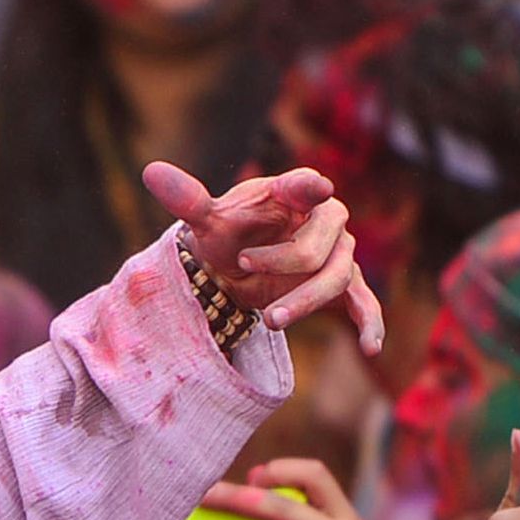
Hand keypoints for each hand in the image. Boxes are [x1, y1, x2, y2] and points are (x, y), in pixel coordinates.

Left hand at [143, 163, 386, 353]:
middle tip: (242, 268)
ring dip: (304, 301)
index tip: (316, 189)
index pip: (306, 186)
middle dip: (284, 263)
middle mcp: (325, 219)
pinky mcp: (343, 284)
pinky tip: (369, 347)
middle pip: (320, 244)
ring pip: (336, 277)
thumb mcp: (207, 221)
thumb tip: (150, 172)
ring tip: (269, 321)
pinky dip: (369, 323)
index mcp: (293, 193)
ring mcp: (338, 252)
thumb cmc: (227, 234)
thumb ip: (188, 200)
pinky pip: (363, 302)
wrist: (235, 266)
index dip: (310, 189)